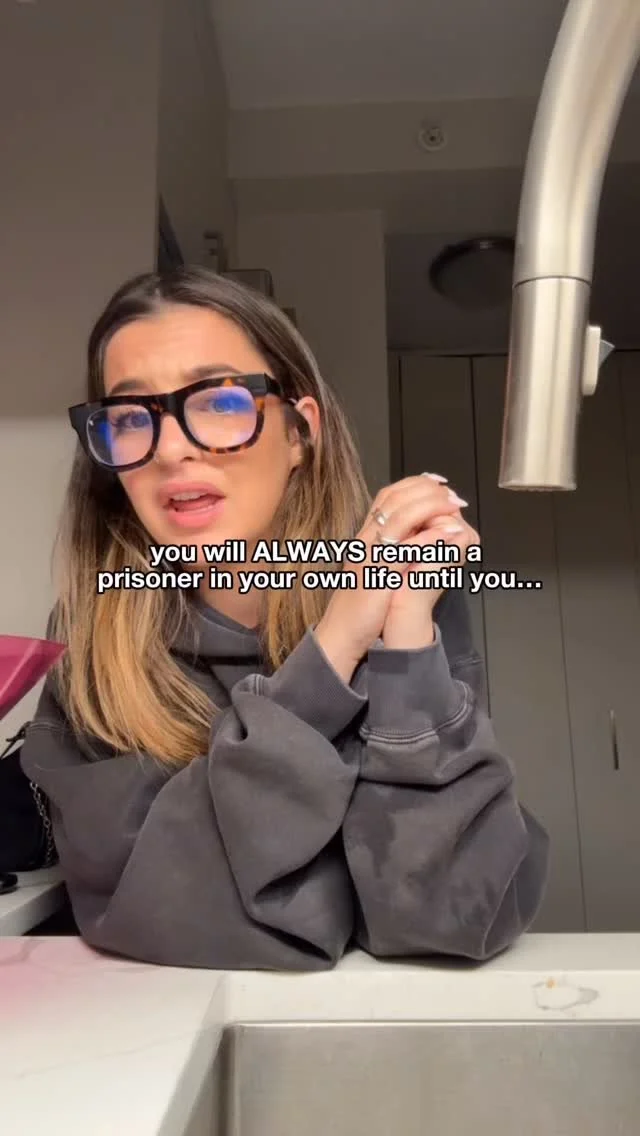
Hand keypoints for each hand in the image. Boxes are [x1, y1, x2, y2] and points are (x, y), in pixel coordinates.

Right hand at [314, 473, 465, 680]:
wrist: (343, 629)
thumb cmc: (363, 600)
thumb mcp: (379, 567)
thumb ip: (396, 547)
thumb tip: (420, 531)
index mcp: (365, 535)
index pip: (389, 494)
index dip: (416, 484)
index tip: (439, 483)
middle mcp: (365, 538)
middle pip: (396, 498)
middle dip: (428, 492)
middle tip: (453, 495)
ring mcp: (370, 554)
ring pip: (400, 517)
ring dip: (431, 507)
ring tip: (454, 506)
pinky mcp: (378, 574)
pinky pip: (404, 549)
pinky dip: (428, 538)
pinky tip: (448, 534)